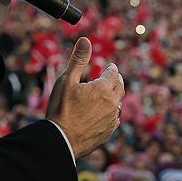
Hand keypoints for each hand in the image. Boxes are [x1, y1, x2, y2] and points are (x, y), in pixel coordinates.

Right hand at [47, 38, 123, 157]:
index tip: (110, 66)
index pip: (113, 73)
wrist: (61, 140)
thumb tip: (85, 40)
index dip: (111, 68)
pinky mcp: (108, 132)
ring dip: (115, 97)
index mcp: (103, 88)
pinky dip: (112, 112)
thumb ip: (78, 59)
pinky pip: (115, 119)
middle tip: (114, 77)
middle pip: (120, 87)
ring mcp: (112, 119)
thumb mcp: (67, 80)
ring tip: (110, 94)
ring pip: (119, 104)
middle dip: (117, 80)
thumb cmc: (61, 109)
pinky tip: (107, 113)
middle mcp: (112, 103)